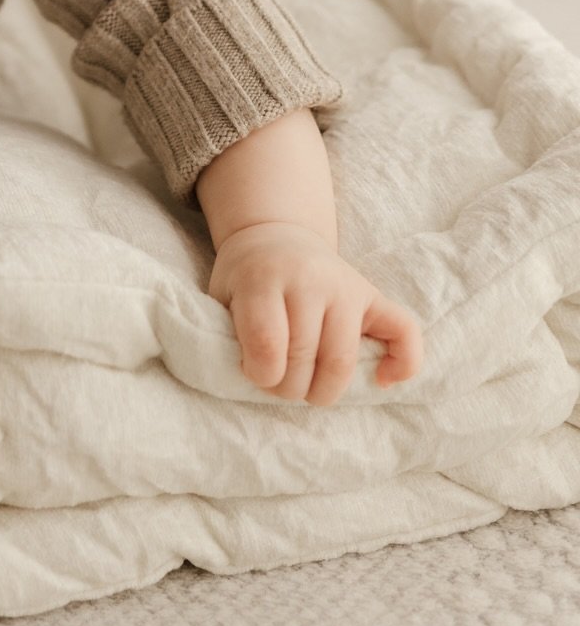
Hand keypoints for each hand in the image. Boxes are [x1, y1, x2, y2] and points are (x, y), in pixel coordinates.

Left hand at [205, 221, 423, 404]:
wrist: (275, 234)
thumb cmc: (245, 277)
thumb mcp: (221, 295)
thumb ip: (233, 332)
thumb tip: (261, 377)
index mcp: (263, 278)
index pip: (267, 344)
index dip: (260, 375)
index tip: (255, 374)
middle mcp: (309, 279)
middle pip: (305, 358)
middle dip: (288, 388)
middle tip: (278, 384)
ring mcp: (346, 286)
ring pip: (343, 360)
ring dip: (323, 391)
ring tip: (308, 387)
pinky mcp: (373, 296)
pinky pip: (405, 333)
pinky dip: (402, 365)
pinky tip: (380, 380)